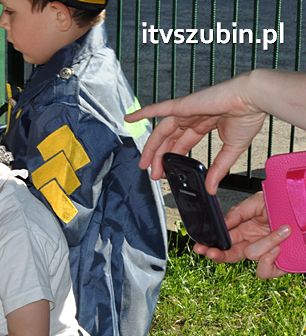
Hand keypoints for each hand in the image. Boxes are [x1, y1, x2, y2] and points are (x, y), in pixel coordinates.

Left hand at [125, 72, 265, 193]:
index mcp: (204, 123)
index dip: (173, 158)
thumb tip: (211, 188)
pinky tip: (129, 118)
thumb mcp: (231, 149)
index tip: (166, 172)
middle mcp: (193, 116)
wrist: (254, 99)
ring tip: (144, 164)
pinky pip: (158, 109)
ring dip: (151, 148)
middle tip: (154, 174)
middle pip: (170, 140)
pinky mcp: (183, 105)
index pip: (183, 143)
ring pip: (162, 131)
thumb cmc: (248, 116)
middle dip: (161, 158)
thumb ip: (219, 169)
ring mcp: (186, 110)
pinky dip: (143, 112)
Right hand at [193, 191, 289, 278]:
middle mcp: (254, 243)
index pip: (224, 241)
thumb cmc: (289, 204)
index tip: (201, 246)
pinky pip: (264, 271)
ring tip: (282, 230)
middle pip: (230, 255)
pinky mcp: (279, 266)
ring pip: (252, 257)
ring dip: (266, 243)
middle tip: (210, 251)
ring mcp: (266, 255)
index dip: (211, 245)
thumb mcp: (260, 201)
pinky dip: (270, 259)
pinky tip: (280, 247)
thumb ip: (238, 211)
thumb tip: (223, 224)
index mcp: (246, 230)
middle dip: (218, 254)